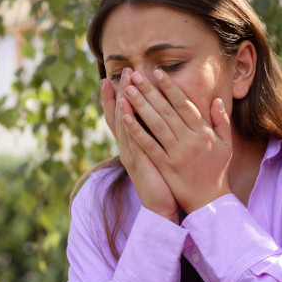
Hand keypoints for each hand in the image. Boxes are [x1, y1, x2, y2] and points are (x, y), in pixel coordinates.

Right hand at [101, 69, 179, 222]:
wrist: (162, 208)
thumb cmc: (164, 182)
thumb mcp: (159, 155)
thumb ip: (158, 137)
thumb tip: (162, 118)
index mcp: (134, 145)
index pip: (124, 116)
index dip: (118, 98)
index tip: (116, 78)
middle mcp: (128, 147)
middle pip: (120, 116)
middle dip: (121, 93)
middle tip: (123, 72)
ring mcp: (131, 154)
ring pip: (124, 124)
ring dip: (123, 102)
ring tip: (123, 83)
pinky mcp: (138, 162)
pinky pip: (131, 139)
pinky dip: (127, 123)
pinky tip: (125, 109)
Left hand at [120, 69, 232, 213]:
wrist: (210, 201)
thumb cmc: (217, 171)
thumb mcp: (225, 144)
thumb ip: (221, 121)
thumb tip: (216, 100)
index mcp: (203, 132)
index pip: (184, 104)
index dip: (169, 87)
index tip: (157, 73)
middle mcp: (189, 140)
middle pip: (167, 110)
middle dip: (150, 91)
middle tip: (136, 75)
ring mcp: (177, 153)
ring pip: (156, 124)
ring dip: (140, 105)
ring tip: (127, 90)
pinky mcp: (165, 166)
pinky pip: (148, 145)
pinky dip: (136, 130)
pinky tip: (125, 117)